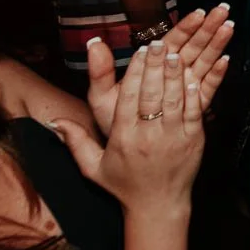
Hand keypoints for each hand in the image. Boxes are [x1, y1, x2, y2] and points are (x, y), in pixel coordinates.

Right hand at [50, 42, 206, 213]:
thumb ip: (75, 141)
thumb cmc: (124, 185)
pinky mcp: (194, 141)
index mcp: (124, 138)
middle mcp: (148, 136)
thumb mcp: (93, 167)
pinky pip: (195, 112)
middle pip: (151, 95)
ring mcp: (173, 138)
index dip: (135, 73)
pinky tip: (193, 75)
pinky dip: (194, 93)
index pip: (128, 99)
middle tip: (159, 43)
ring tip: (176, 52)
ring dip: (175, 74)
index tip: (139, 51)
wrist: (157, 207)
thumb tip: (53, 121)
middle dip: (155, 66)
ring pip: (174, 100)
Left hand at [86, 5, 233, 138]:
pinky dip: (217, 75)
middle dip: (208, 27)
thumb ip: (100, 71)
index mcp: (151, 67)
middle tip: (222, 10)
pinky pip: (208, 89)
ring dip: (217, 44)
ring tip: (228, 27)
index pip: (171, 40)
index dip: (185, 26)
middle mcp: (170, 74)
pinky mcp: (195, 106)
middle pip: (193, 46)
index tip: (198, 13)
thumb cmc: (114, 122)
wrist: (126, 153)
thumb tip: (93, 42)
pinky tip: (225, 61)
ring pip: (204, 62)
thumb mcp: (102, 97)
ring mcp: (185, 89)